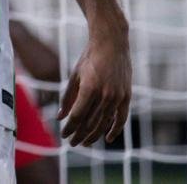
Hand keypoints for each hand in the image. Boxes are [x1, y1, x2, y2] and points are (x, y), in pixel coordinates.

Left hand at [57, 20, 130, 145]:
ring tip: (84, 143)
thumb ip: (68, 97)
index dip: (70, 127)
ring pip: (104, 123)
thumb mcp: (75, 76)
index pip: (78, 116)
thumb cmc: (89, 58)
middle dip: (79, 134)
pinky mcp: (126, 96)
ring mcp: (117, 96)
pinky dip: (114, 130)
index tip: (63, 134)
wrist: (112, 44)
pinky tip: (107, 139)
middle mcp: (105, 95)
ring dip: (94, 135)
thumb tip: (60, 117)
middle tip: (71, 143)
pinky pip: (121, 118)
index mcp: (89, 88)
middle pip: (90, 122)